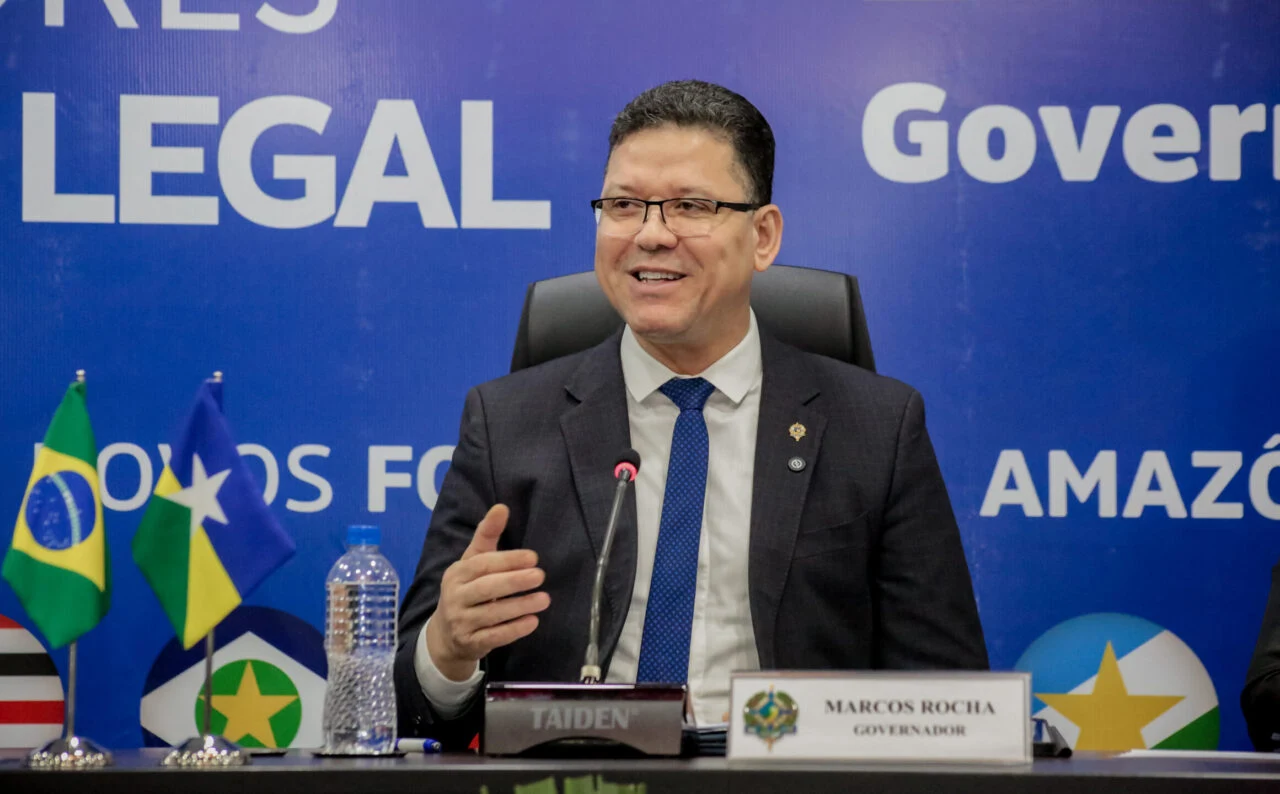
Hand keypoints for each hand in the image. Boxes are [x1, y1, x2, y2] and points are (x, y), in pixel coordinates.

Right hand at [426, 504, 549, 681]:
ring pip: (492, 614)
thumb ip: (487, 535)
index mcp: (456, 574)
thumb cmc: (466, 590)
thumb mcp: (472, 562)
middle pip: (486, 588)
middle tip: (540, 576)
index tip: (533, 558)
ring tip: (544, 599)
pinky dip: (514, 629)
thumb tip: (502, 507)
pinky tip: (533, 621)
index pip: (481, 565)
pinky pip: (494, 636)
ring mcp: (461, 622)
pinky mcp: (471, 643)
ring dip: (520, 606)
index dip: (507, 560)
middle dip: (514, 581)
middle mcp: (455, 597)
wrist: (445, 635)